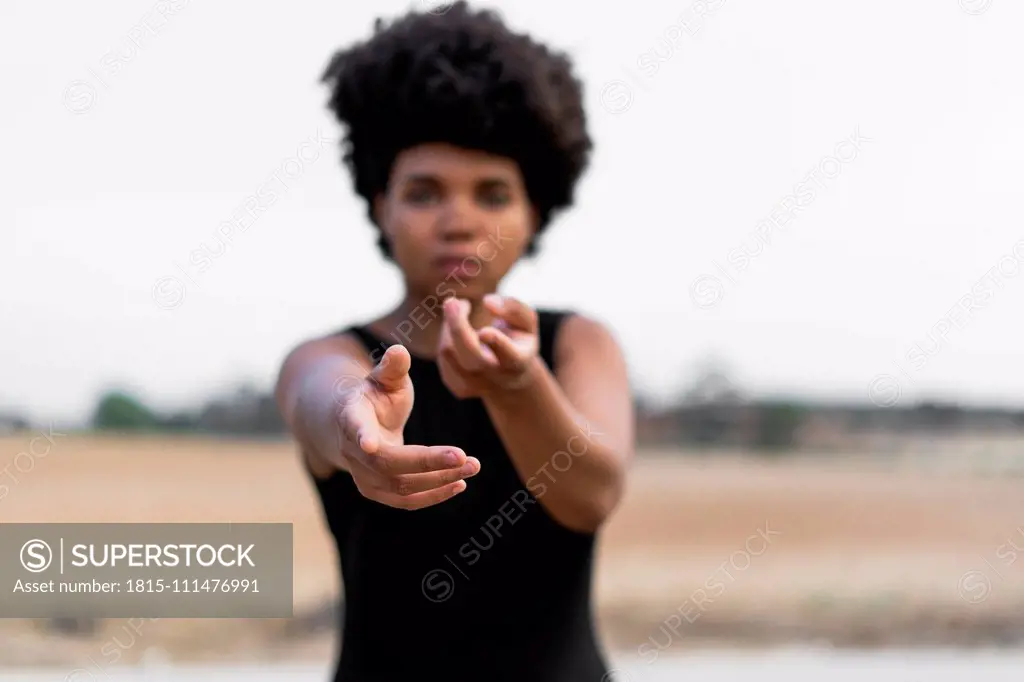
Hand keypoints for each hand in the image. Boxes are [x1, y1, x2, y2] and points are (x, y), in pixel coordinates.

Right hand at [334, 344, 479, 508]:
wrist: (357, 428)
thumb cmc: (376, 395)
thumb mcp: (383, 377)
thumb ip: (392, 366)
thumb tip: (399, 351)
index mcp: (351, 416)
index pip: (354, 427)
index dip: (361, 435)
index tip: (370, 445)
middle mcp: (353, 451)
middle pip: (388, 463)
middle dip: (428, 462)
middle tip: (464, 456)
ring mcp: (363, 476)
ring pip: (401, 486)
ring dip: (439, 480)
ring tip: (473, 466)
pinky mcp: (379, 493)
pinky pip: (407, 501)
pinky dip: (434, 495)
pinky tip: (460, 483)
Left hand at [437, 294, 539, 398]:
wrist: (511, 379)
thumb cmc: (518, 342)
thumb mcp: (527, 323)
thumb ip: (513, 307)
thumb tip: (487, 301)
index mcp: (516, 361)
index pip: (507, 353)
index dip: (496, 342)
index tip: (485, 332)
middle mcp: (495, 377)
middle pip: (470, 354)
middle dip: (457, 326)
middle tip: (451, 302)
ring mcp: (475, 385)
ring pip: (449, 351)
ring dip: (451, 324)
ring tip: (462, 309)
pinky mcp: (458, 388)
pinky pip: (443, 355)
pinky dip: (446, 336)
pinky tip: (458, 333)